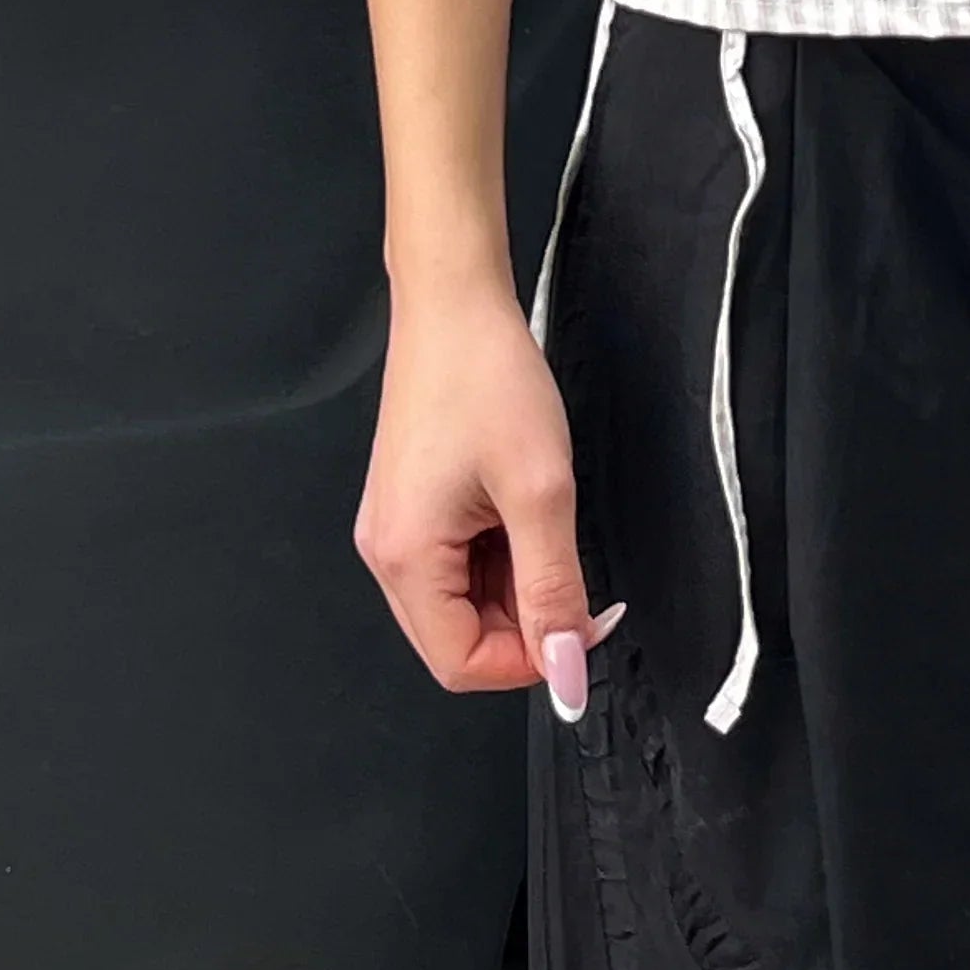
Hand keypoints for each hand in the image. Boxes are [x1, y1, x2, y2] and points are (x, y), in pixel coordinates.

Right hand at [354, 275, 626, 714]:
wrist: (454, 299)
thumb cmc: (484, 374)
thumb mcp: (540, 490)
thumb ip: (554, 590)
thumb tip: (566, 671)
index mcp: (405, 558)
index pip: (462, 664)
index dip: (531, 659)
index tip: (582, 625)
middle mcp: (387, 550)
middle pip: (460, 637)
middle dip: (525, 617)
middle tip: (571, 563)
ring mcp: (396, 526)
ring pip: (464, 600)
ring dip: (515, 580)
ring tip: (540, 513)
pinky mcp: (411, 504)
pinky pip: (457, 561)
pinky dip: (499, 550)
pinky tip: (520, 503)